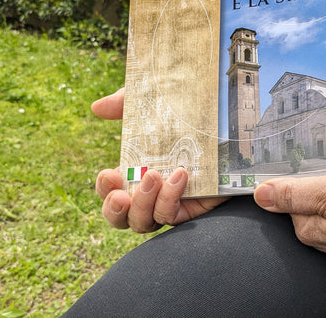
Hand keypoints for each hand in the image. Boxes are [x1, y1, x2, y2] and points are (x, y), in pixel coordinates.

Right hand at [92, 89, 226, 232]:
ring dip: (143, 204)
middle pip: (123, 218)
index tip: (108, 174)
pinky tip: (179, 175)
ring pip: (145, 223)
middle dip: (114, 210)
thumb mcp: (154, 102)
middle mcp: (153, 191)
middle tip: (121, 194)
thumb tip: (97, 107)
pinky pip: (174, 216)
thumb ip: (125, 103)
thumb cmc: (187, 110)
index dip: (105, 190)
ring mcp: (174, 200)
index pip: (112, 192)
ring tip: (153, 176)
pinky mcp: (196, 205)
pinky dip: (169, 200)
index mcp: (138, 170)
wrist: (227, 111)